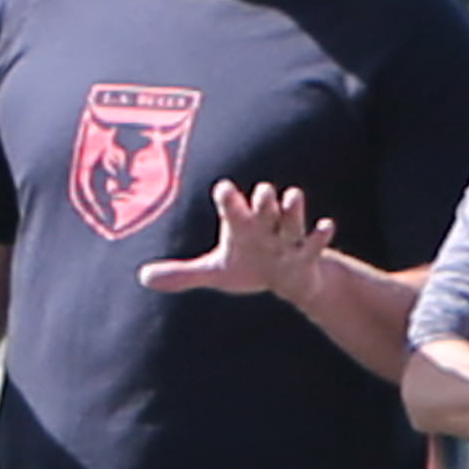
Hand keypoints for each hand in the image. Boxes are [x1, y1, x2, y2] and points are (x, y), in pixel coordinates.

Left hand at [138, 181, 330, 302]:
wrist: (287, 279)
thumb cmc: (248, 266)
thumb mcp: (214, 273)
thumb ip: (182, 274)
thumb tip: (143, 277)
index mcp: (242, 227)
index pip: (233, 210)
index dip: (229, 200)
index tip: (223, 188)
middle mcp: (265, 227)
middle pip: (264, 209)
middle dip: (263, 201)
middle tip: (262, 190)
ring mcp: (287, 239)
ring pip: (291, 220)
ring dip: (292, 209)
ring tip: (292, 195)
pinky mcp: (306, 254)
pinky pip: (314, 244)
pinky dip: (320, 235)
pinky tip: (326, 225)